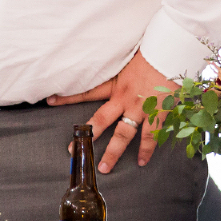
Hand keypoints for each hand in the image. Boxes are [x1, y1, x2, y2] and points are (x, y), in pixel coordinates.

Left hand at [46, 50, 173, 173]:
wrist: (171, 52)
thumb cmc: (151, 53)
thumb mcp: (128, 60)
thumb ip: (118, 69)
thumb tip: (106, 62)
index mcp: (116, 84)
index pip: (87, 91)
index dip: (68, 97)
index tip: (49, 101)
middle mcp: (124, 98)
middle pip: (100, 120)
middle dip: (86, 136)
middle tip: (71, 150)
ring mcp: (140, 108)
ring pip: (123, 135)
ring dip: (113, 152)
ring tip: (104, 168)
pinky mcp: (157, 114)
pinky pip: (150, 136)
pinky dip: (146, 150)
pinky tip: (141, 162)